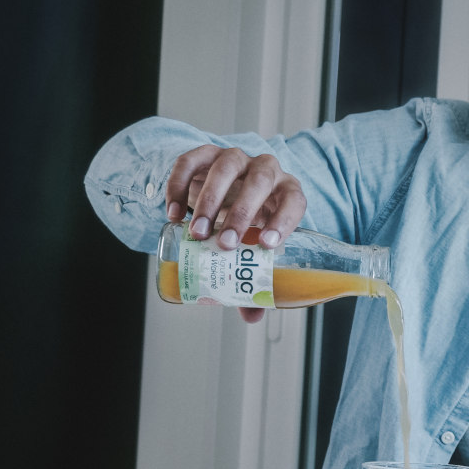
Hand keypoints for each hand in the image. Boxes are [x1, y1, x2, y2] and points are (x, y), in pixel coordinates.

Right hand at [165, 145, 307, 322]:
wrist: (225, 189)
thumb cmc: (247, 224)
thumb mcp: (253, 246)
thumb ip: (252, 276)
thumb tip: (252, 316)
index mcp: (287, 192)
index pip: (295, 200)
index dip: (285, 220)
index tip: (267, 244)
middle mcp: (266, 170)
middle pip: (261, 181)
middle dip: (242, 213)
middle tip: (224, 244)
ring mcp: (236, 158)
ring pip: (227, 167)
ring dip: (210, 200)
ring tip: (196, 233)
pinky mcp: (206, 153)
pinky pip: (192, 160)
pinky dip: (179, 185)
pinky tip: (173, 214)